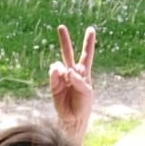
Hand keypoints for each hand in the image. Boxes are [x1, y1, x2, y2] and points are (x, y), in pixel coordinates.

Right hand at [49, 23, 94, 141]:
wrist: (72, 118)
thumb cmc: (83, 105)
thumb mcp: (86, 92)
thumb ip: (79, 80)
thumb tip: (67, 70)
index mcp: (84, 73)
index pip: (87, 54)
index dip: (88, 42)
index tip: (91, 29)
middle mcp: (72, 72)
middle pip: (68, 53)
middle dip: (64, 40)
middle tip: (61, 27)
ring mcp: (62, 77)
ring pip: (58, 64)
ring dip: (62, 69)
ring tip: (67, 79)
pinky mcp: (54, 84)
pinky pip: (53, 73)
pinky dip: (56, 74)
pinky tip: (58, 78)